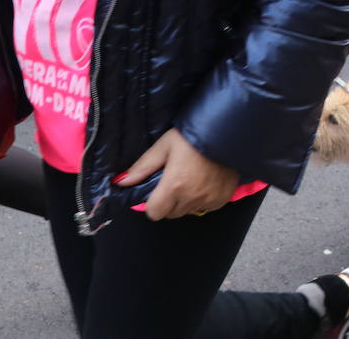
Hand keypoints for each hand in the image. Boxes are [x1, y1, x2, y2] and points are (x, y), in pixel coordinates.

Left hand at [112, 128, 239, 219]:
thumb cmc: (192, 137)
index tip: (157, 190)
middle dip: (168, 202)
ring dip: (185, 202)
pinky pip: (205, 208)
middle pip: (170, 214)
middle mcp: (191, 198)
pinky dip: (202, 200)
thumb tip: (121, 182)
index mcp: (174, 186)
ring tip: (190, 180)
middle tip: (174, 181)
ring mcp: (208, 200)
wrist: (228, 133)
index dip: (152, 203)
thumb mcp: (164, 146)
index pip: (154, 213)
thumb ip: (142, 167)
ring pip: (187, 212)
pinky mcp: (222, 199)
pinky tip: (204, 183)